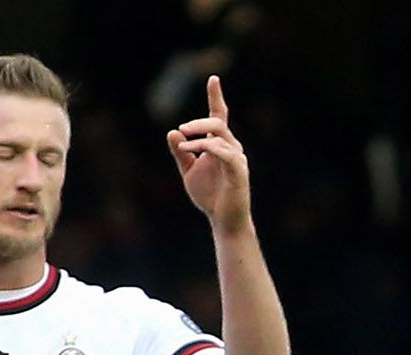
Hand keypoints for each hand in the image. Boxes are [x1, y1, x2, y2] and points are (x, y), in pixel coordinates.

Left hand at [168, 75, 252, 233]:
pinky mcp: (238, 171)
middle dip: (199, 122)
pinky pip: (223, 152)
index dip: (216, 97)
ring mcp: (237, 158)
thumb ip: (180, 153)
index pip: (219, 116)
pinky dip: (206, 147)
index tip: (213, 78)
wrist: (224, 221)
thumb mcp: (188, 171)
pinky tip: (192, 149)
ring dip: (199, 135)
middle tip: (181, 129)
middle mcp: (231, 147)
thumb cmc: (209, 196)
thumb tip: (172, 132)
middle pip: (217, 122)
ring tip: (183, 141)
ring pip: (219, 135)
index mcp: (220, 144)